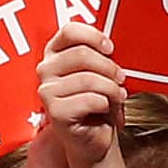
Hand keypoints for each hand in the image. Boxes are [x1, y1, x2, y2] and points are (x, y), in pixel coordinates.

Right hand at [34, 23, 125, 167]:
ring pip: (88, 79)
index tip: (110, 48)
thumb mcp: (101, 73)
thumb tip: (112, 45)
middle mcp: (46, 69)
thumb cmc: (98, 103)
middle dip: (109, 67)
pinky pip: (89, 100)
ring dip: (111, 89)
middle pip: (81, 54)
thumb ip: (102, 55)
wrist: (95, 137)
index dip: (94, 36)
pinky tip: (105, 109)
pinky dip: (105, 104)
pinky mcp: (54, 112)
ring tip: (117, 97)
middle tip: (121, 79)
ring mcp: (47, 91)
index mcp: (55, 53)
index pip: (69, 31)